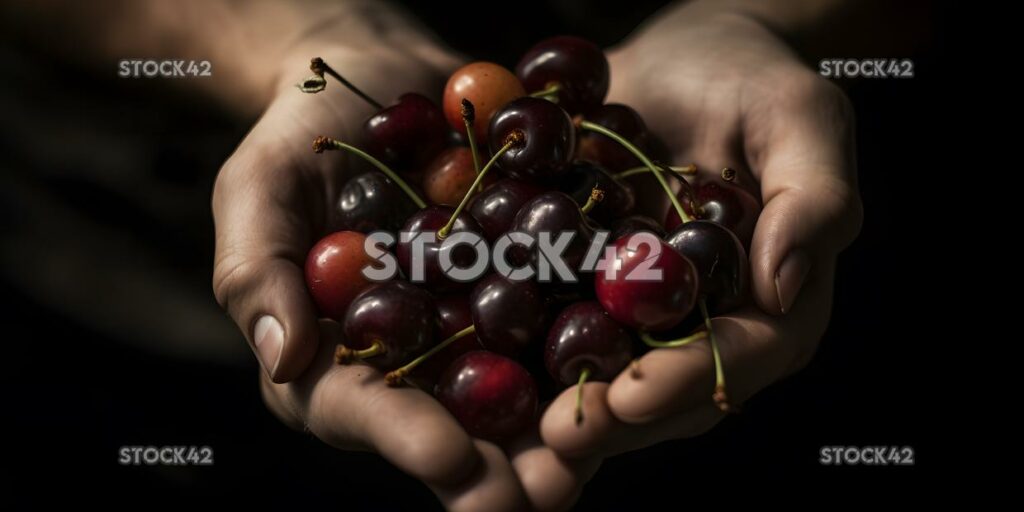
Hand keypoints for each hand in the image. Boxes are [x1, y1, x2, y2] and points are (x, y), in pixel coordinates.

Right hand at [211, 39, 599, 509]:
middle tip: (548, 495)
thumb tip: (286, 359)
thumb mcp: (259, 191)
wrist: (380, 79)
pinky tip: (644, 357)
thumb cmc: (300, 135)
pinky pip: (565, 314)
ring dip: (565, 425)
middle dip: (501, 467)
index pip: (365, 410)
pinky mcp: (529, 282)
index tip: (450, 460)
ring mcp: (477, 323)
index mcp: (336, 356)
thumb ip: (260, 273)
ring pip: (521, 386)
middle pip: (455, 425)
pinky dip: (603, 337)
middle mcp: (413, 357)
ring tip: (603, 446)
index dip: (406, 437)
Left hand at [540, 6, 862, 460]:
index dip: (688, 380)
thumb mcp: (800, 116)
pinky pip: (551, 318)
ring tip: (511, 423)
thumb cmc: (752, 77)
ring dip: (558, 401)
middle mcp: (701, 316)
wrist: (679, 55)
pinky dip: (516, 344)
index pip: (741, 354)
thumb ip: (814, 197)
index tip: (634, 397)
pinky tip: (471, 358)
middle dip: (613, 415)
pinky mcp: (582, 282)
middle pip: (665, 383)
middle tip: (561, 436)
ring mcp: (636, 306)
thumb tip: (785, 285)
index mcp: (769, 297)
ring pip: (603, 366)